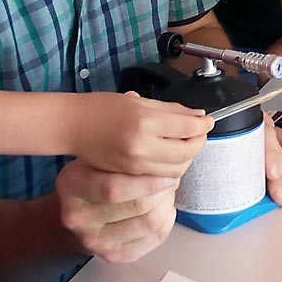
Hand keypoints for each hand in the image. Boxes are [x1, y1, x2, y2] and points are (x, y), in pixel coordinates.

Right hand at [55, 159, 177, 263]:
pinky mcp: (113, 254)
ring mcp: (94, 240)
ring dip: (167, 203)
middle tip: (171, 177)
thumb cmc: (93, 175)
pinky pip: (154, 238)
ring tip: (167, 190)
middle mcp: (78, 217)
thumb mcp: (97, 155)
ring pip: (150, 223)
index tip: (167, 170)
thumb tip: (162, 154)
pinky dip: (167, 219)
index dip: (149, 180)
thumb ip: (123, 154)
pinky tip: (163, 207)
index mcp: (72, 186)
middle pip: (138, 206)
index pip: (115, 188)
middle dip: (163, 190)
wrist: (77, 208)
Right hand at [70, 91, 211, 176]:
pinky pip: (159, 179)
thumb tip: (196, 115)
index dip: (202, 124)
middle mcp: (141, 146)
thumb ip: (170, 110)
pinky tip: (169, 160)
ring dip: (187, 159)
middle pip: (186, 153)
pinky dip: (170, 170)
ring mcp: (135, 165)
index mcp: (144, 122)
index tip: (208, 121)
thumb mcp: (138, 102)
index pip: (187, 127)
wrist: (73, 126)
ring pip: (176, 170)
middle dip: (198, 143)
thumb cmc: (101, 108)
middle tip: (199, 134)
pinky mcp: (129, 177)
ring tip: (185, 146)